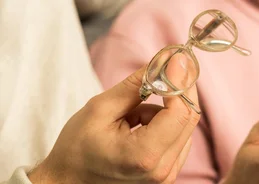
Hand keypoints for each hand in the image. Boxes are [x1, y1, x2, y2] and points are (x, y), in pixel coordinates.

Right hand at [27, 53, 200, 183]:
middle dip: (179, 89)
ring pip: (185, 127)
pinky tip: (139, 126)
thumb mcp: (101, 108)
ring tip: (132, 115)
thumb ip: (137, 84)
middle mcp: (162, 170)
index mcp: (144, 155)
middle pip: (189, 118)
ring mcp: (167, 175)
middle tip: (165, 67)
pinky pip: (179, 138)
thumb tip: (167, 60)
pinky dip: (165, 124)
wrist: (68, 182)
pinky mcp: (168, 174)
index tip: (175, 58)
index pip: (180, 112)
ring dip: (167, 110)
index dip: (180, 82)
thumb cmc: (76, 149)